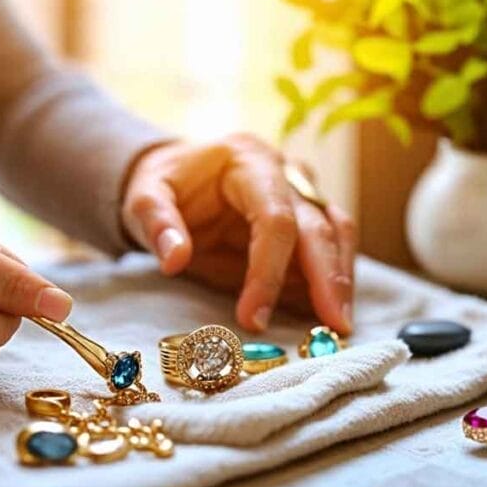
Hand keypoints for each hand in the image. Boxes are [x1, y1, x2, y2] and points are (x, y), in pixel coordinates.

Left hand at [121, 134, 354, 333]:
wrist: (178, 175)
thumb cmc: (163, 185)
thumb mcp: (143, 197)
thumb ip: (157, 224)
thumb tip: (175, 259)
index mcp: (248, 160)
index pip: (274, 219)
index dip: (269, 272)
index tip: (254, 319)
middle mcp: (285, 171)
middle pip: (321, 225)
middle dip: (330, 278)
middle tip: (335, 326)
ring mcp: (303, 191)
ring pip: (340, 232)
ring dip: (342, 280)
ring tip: (339, 326)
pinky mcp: (309, 215)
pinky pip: (333, 247)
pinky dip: (334, 280)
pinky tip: (328, 315)